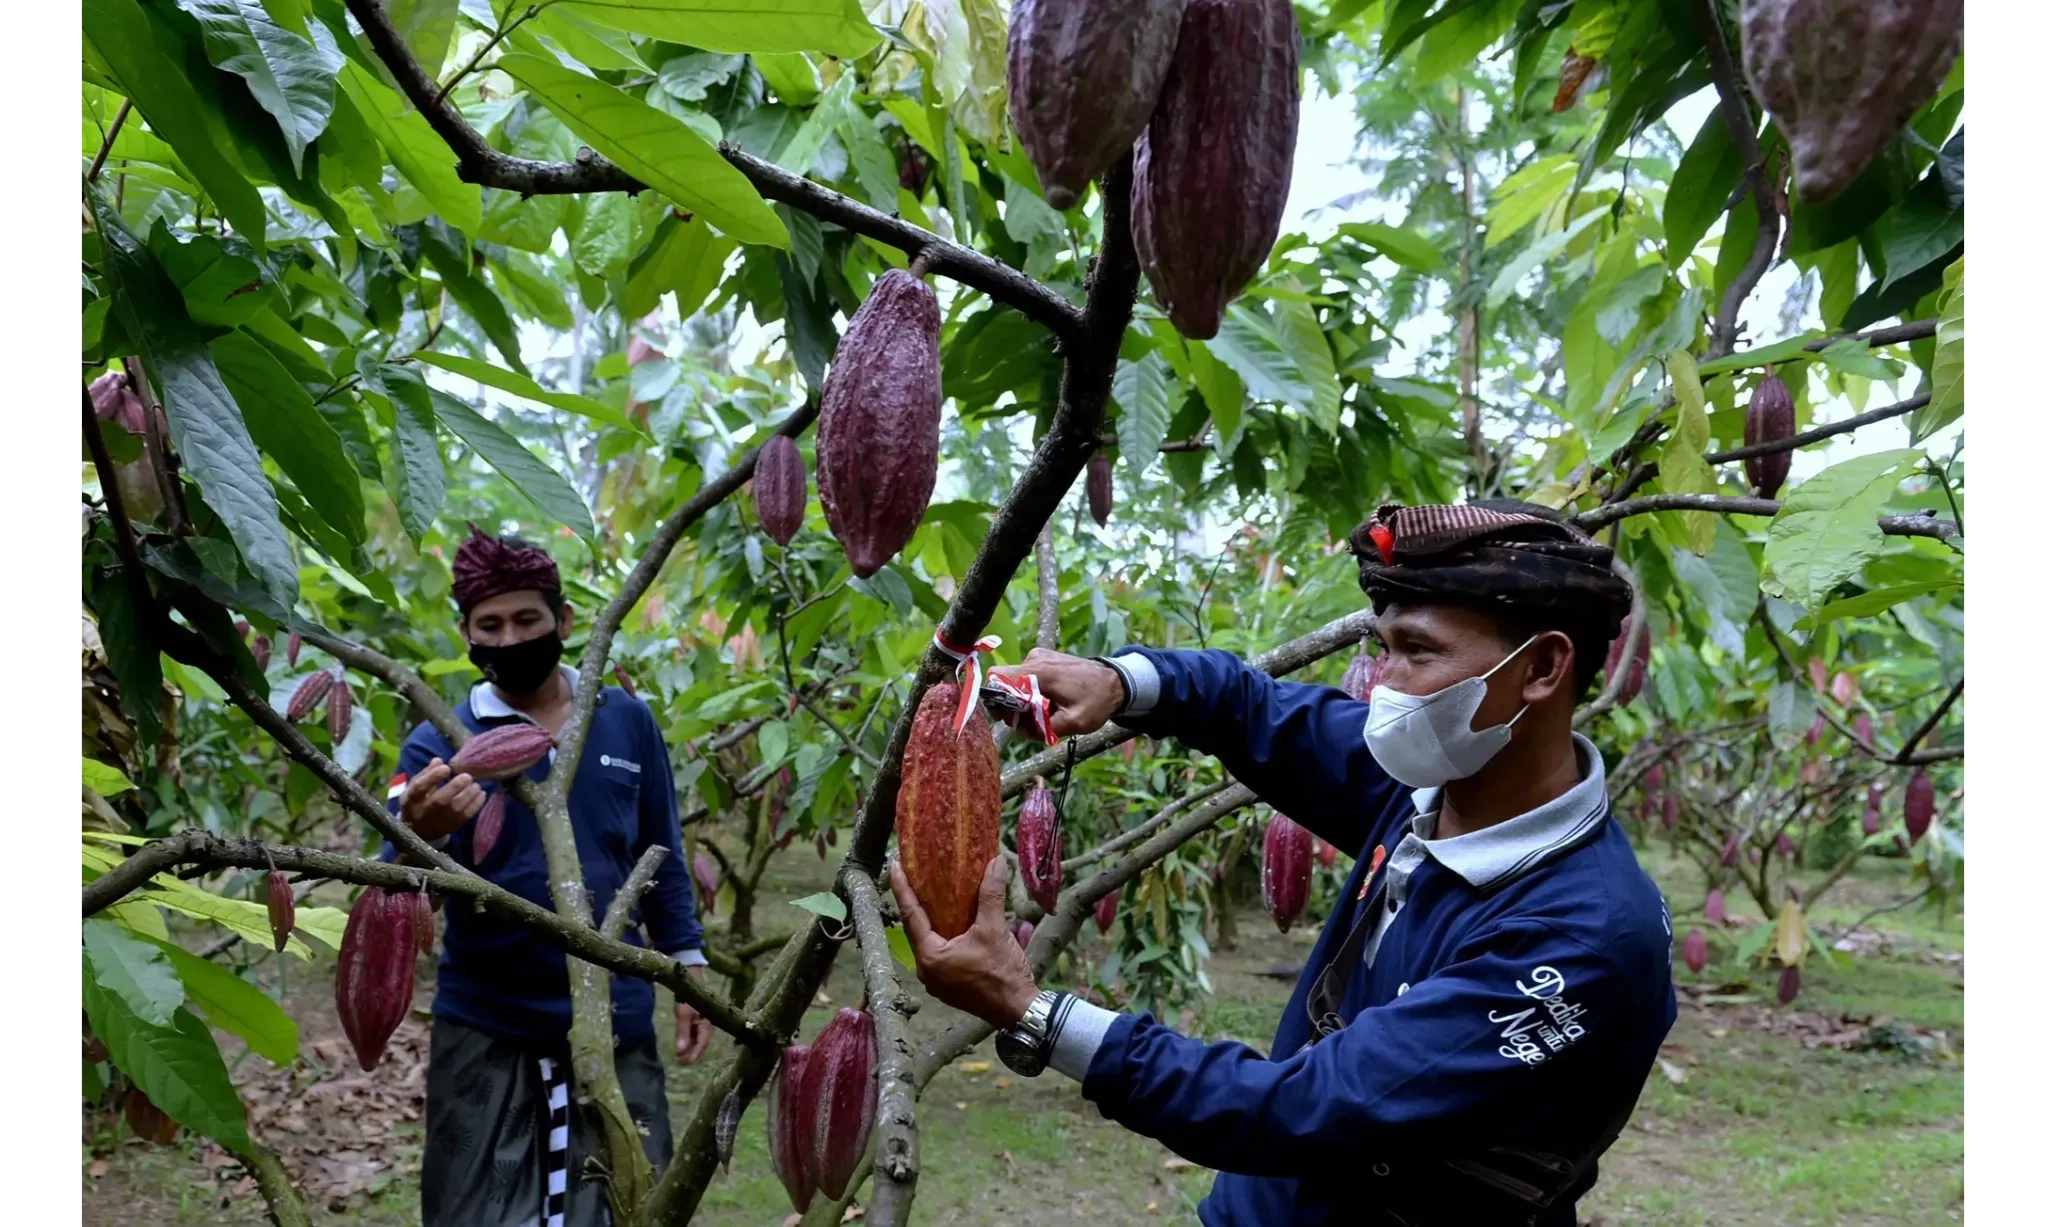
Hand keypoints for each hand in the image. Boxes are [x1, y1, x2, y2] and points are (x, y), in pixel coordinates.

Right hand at [400, 758, 485, 840]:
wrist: (419, 830)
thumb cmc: (418, 802)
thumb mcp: (416, 787)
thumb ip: (427, 773)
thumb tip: (438, 760)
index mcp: (412, 799)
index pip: (420, 788)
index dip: (433, 777)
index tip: (446, 768)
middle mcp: (423, 812)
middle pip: (440, 800)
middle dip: (455, 787)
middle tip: (467, 776)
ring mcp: (438, 821)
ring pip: (455, 809)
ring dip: (469, 795)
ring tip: (476, 785)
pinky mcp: (451, 826)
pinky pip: (465, 816)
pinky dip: (476, 805)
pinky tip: (481, 794)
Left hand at [674, 966, 711, 1065]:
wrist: (689, 976)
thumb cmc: (688, 994)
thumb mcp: (683, 1013)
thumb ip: (682, 1032)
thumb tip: (680, 1052)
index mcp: (707, 1023)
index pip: (702, 1043)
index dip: (694, 1054)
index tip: (683, 1062)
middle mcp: (707, 1023)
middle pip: (701, 1043)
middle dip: (692, 1054)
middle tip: (681, 1063)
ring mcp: (702, 1020)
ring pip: (697, 1039)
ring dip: (690, 1048)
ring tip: (680, 1057)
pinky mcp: (697, 1017)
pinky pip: (694, 1033)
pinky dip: (688, 1040)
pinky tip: (682, 1045)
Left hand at [888, 855, 1037, 1029]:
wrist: (1019, 1011)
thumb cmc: (1002, 974)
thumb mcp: (995, 930)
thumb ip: (991, 895)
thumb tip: (996, 862)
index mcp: (930, 956)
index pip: (910, 914)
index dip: (901, 888)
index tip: (894, 865)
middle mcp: (927, 970)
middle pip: (918, 928)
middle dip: (920, 902)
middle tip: (918, 876)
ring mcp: (937, 981)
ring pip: (932, 941)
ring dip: (938, 920)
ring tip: (940, 897)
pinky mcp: (949, 986)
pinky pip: (943, 953)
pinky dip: (949, 936)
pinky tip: (961, 923)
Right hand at [989, 649, 1126, 739]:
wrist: (1116, 682)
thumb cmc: (1097, 701)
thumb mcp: (1073, 723)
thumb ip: (1043, 728)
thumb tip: (1021, 728)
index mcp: (1038, 672)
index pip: (996, 678)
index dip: (995, 700)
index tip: (1008, 717)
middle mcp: (1034, 659)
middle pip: (1003, 683)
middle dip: (1012, 706)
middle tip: (1031, 722)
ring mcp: (1038, 657)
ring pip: (1015, 683)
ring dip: (1024, 702)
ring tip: (1046, 713)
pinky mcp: (1043, 659)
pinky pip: (1026, 678)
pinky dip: (1032, 693)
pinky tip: (1049, 703)